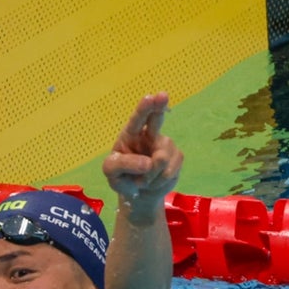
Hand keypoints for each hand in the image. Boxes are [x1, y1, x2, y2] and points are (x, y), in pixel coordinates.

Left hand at [101, 93, 182, 225]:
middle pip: (157, 119)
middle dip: (159, 107)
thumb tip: (148, 163)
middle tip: (162, 95)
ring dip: (150, 176)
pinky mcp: (176, 158)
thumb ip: (123, 164)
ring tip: (142, 180)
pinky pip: (170, 172)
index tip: (150, 98)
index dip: (144, 108)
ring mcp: (165, 145)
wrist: (139, 193)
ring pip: (162, 159)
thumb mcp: (111, 172)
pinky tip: (154, 182)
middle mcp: (150, 135)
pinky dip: (159, 182)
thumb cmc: (122, 177)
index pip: (137, 118)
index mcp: (131, 134)